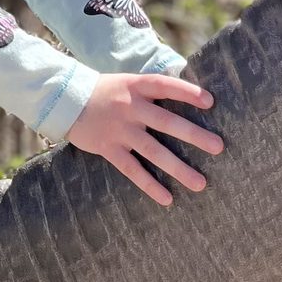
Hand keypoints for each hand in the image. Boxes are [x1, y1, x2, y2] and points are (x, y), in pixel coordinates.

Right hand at [65, 72, 222, 206]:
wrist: (63, 99)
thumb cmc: (103, 91)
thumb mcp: (126, 82)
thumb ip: (150, 91)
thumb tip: (185, 94)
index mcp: (135, 86)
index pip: (164, 85)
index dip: (186, 92)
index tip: (210, 102)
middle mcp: (129, 107)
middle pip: (166, 121)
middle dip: (193, 135)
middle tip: (218, 147)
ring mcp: (119, 129)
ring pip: (153, 150)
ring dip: (178, 168)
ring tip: (200, 183)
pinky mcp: (108, 148)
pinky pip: (132, 169)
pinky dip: (149, 185)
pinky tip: (167, 198)